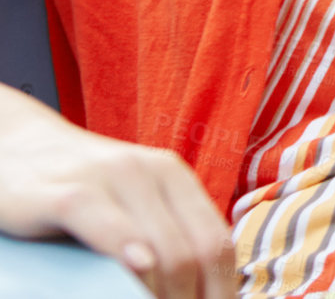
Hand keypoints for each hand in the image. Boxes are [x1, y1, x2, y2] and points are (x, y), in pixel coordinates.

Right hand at [0, 118, 235, 298]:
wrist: (16, 145)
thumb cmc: (80, 187)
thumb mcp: (131, 202)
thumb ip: (163, 234)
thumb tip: (201, 291)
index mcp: (175, 177)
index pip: (217, 244)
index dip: (221, 292)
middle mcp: (150, 172)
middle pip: (194, 253)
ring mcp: (110, 179)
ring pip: (160, 247)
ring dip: (164, 296)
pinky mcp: (64, 193)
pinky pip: (104, 225)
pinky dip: (125, 251)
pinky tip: (136, 272)